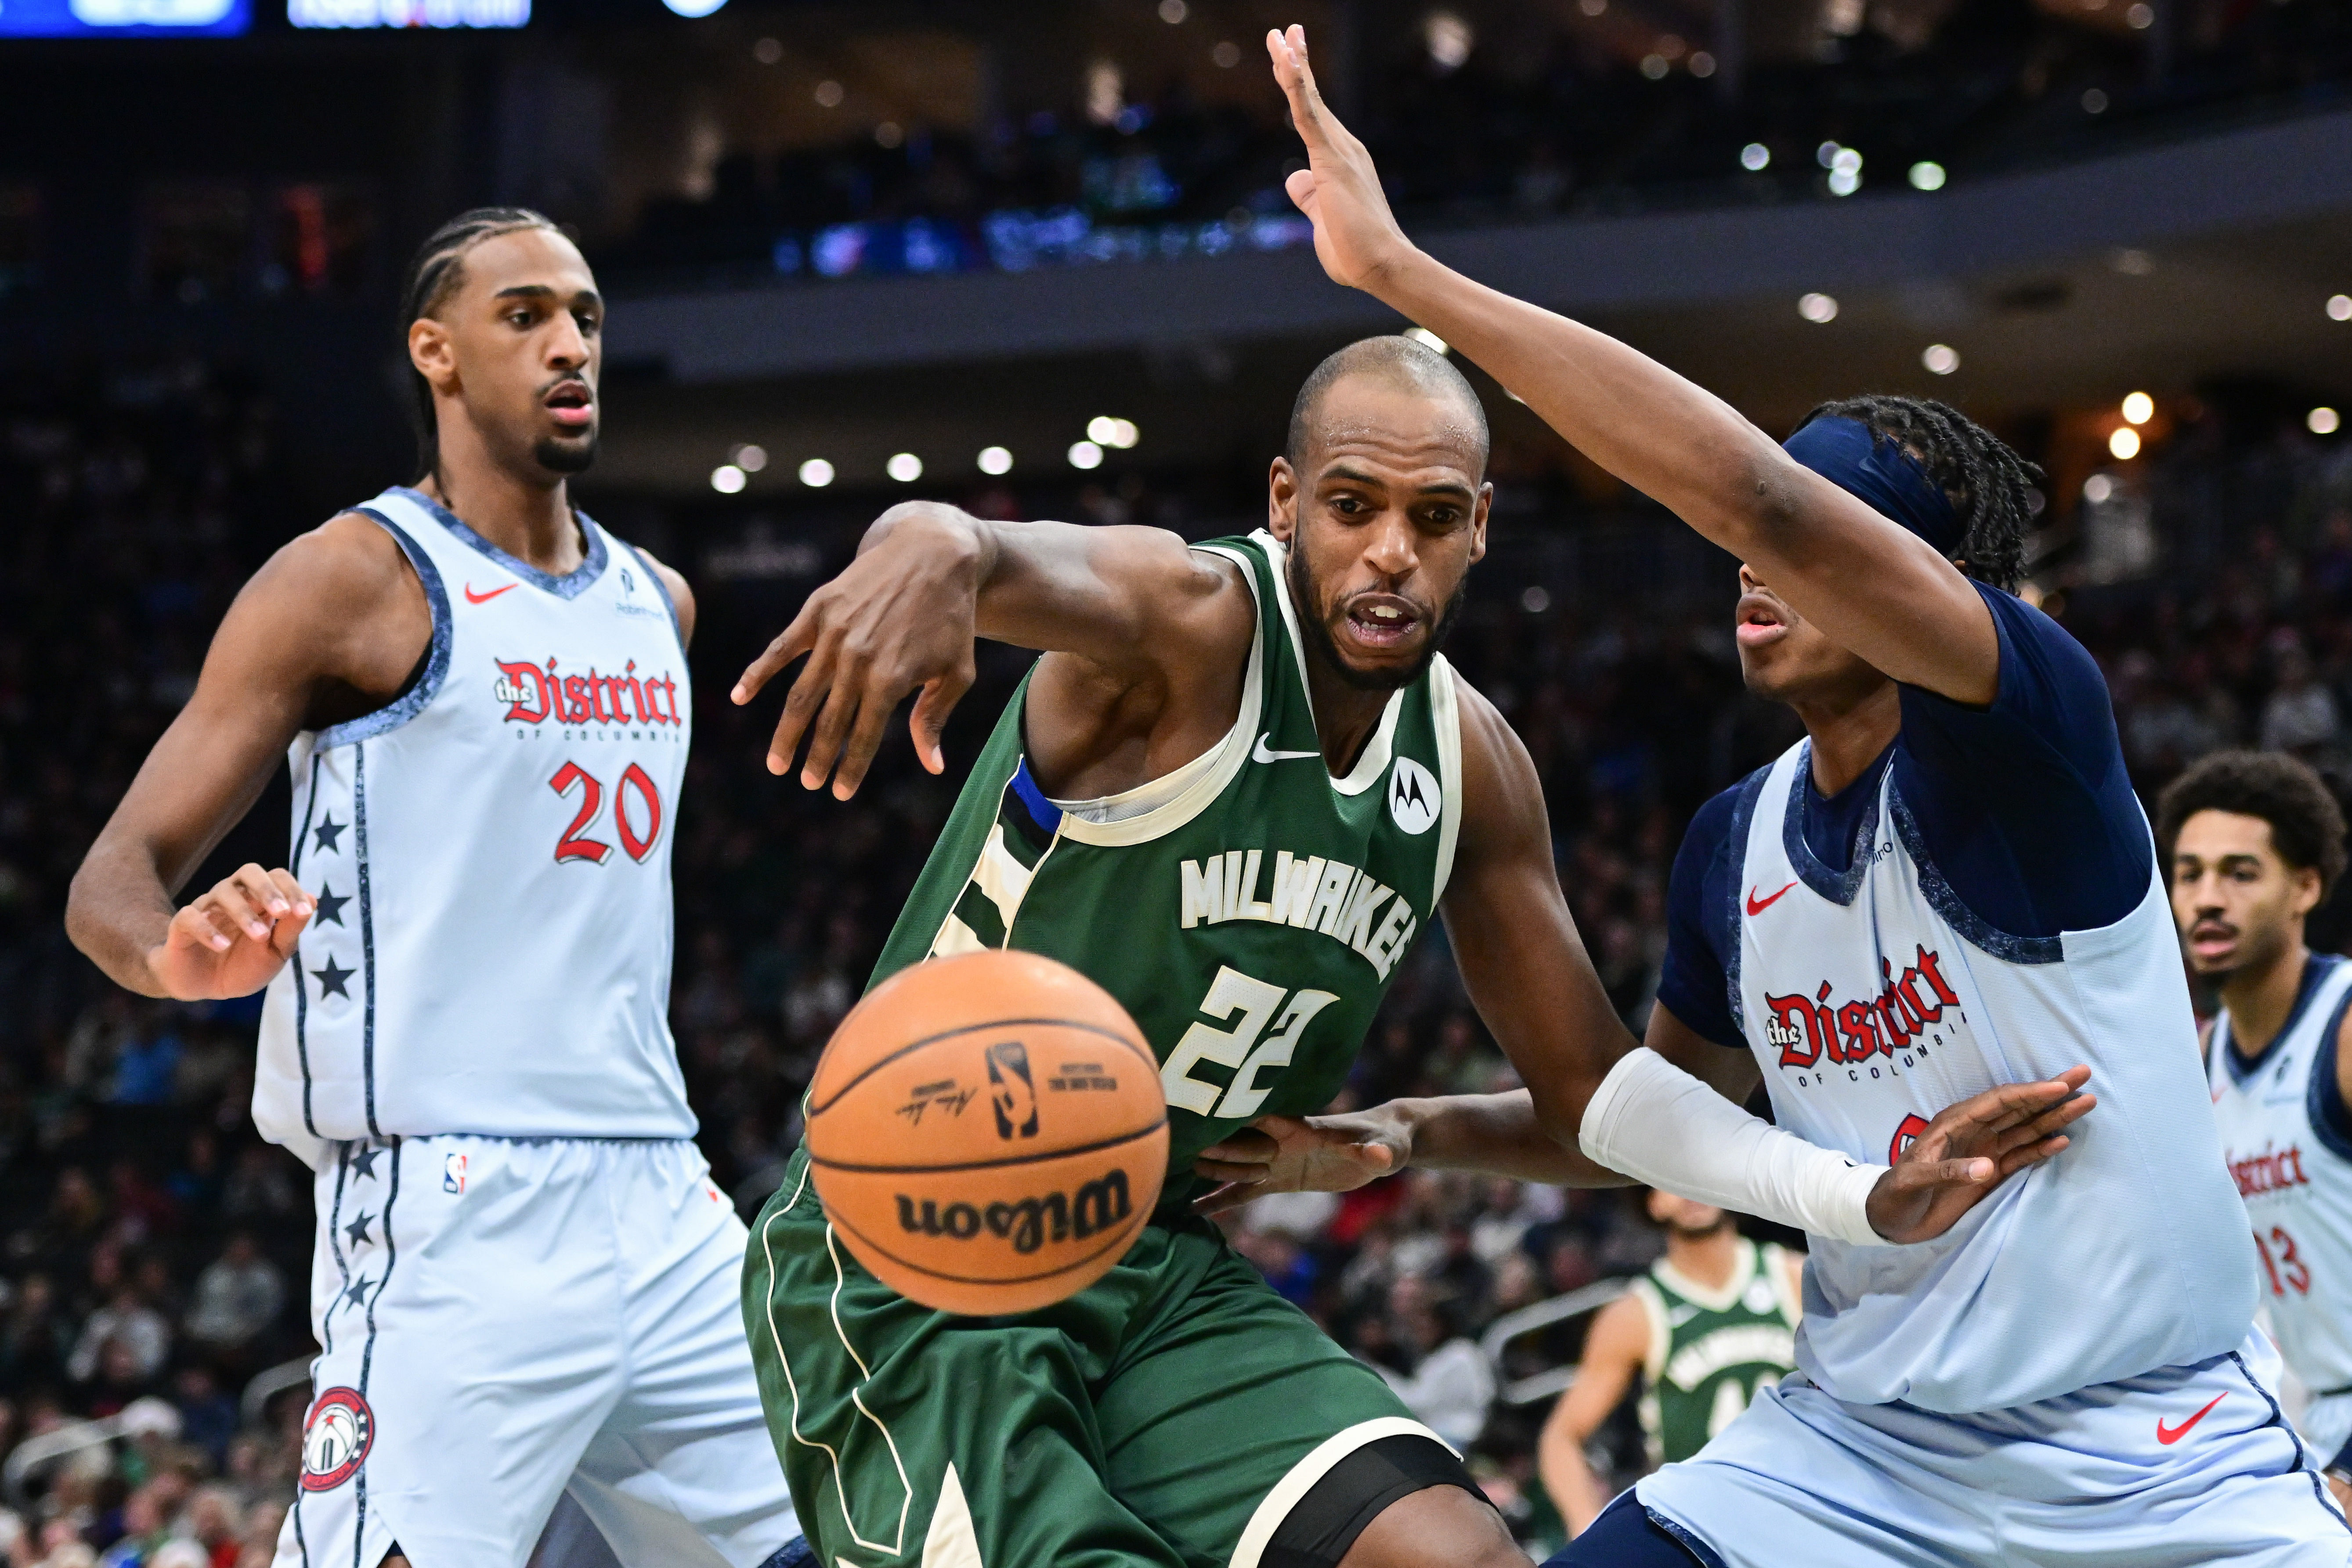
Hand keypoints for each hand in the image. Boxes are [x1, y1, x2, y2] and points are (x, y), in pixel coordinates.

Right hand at [146, 864, 312, 1000]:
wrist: (206, 987)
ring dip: (244, 913)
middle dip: (267, 889)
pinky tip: (223, 945)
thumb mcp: (275, 953)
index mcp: (259, 899)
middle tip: (282, 912)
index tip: (304, 911)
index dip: (292, 889)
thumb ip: (291, 929)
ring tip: (260, 936)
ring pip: (222, 892)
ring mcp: (206, 908)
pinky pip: (190, 917)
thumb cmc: (244, 966)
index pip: (277, 877)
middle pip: (248, 872)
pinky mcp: (182, 926)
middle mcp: (233, 896)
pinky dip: (207, 929)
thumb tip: (313, 899)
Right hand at [731, 504, 982, 798]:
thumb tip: (932, 765)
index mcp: (890, 679)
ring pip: (800, 694)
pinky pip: (781, 648)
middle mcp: (856, 659)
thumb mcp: (956, 672)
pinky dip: (758, 672)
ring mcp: (833, 634)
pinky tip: (740, 696)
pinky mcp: (817, 610)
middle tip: (806, 782)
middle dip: (816, 757)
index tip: (839, 793)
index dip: (850, 769)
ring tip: (777, 763)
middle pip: (828, 721)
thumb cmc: (951, 620)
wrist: (933, 553)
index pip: (863, 736)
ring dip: (786, 732)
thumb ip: (934, 718)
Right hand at [1191, 1107, 1413, 1217]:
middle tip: (1173, 1150)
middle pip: (1239, 1142)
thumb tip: (1380, 1159)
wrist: (1382, 1147)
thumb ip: (1377, 1154)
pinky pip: (1243, 1193)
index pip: (1265, 1119)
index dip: (1239, 1116)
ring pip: (1233, 1166)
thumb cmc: (1386, 1142)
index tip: (1206, 1113)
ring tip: (1165, 1176)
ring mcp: (1275, 1161)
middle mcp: (1281, 1141)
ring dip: (1206, 1170)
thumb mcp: (1386, 1149)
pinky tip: (1191, 1209)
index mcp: (1302, 1128)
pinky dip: (1219, 1200)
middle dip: (1212, 1145)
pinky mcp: (1278, 1181)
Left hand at [1265, 25, 1416, 292]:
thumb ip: (1308, 198)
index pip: (1314, 116)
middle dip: (1295, 62)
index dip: (1299, 87)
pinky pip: (1308, 116)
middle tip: (1283, 32)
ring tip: (1280, 35)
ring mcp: (1339, 151)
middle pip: (1312, 98)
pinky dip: (1297, 88)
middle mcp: (1344, 148)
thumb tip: (1295, 179)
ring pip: (1308, 100)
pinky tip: (1287, 64)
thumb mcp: (1321, 220)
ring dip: (1293, 66)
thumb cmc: (1357, 252)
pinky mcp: (1331, 160)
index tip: (1289, 60)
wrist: (1381, 265)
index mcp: (1340, 162)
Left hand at [1865, 1066, 2094, 1243]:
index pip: (1998, 1102)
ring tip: (2086, 1103)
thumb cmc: (1894, 1194)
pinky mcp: (1990, 1173)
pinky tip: (2063, 1140)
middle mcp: (1973, 1131)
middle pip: (2018, 1107)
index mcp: (1954, 1123)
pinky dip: (2042, 1148)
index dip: (2028, 1093)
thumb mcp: (1912, 1180)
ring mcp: (1984, 1151)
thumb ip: (1947, 1172)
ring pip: (2025, 1128)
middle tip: (2084, 1074)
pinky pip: (2021, 1155)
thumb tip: (1986, 1167)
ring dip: (2054, 1117)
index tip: (2058, 1086)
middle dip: (2050, 1092)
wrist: (1889, 1218)